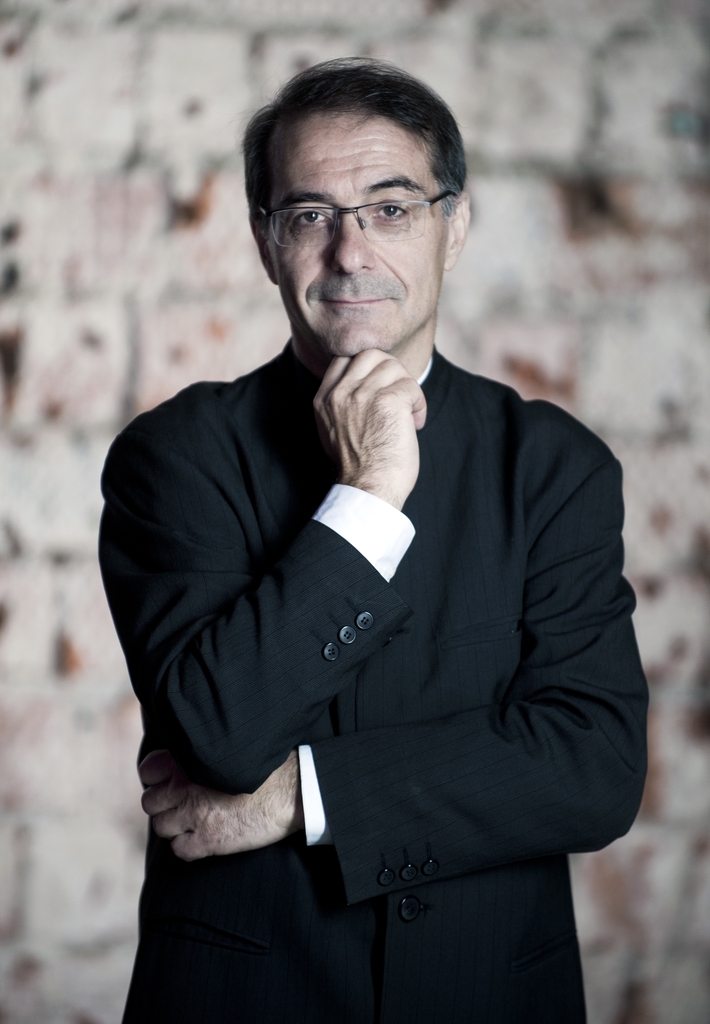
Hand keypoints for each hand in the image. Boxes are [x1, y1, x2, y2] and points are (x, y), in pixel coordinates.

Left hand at [138, 749, 303, 860]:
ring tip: (194, 822)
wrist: (292, 791)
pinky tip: (203, 838)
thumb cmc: (268, 766)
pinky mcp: (207, 841)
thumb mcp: (231, 750)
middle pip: (151, 802)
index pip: (149, 770)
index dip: (157, 778)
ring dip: (175, 826)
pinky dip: (188, 846)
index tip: (169, 782)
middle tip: (183, 805)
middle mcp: (185, 788)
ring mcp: (194, 816)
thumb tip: (192, 757)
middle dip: (164, 804)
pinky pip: (179, 850)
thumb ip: (204, 753)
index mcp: (189, 761)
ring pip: (161, 827)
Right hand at [313, 350, 426, 510]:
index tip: (381, 388)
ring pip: (394, 367)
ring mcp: (363, 394)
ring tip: (409, 414)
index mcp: (324, 399)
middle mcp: (340, 392)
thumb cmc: (358, 467)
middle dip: (392, 371)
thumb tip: (364, 384)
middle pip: (371, 355)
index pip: (345, 359)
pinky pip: (412, 386)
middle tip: (400, 396)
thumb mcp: (333, 430)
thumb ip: (341, 403)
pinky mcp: (388, 400)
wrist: (368, 489)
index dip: (368, 368)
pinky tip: (415, 424)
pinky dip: (419, 404)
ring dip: (408, 389)